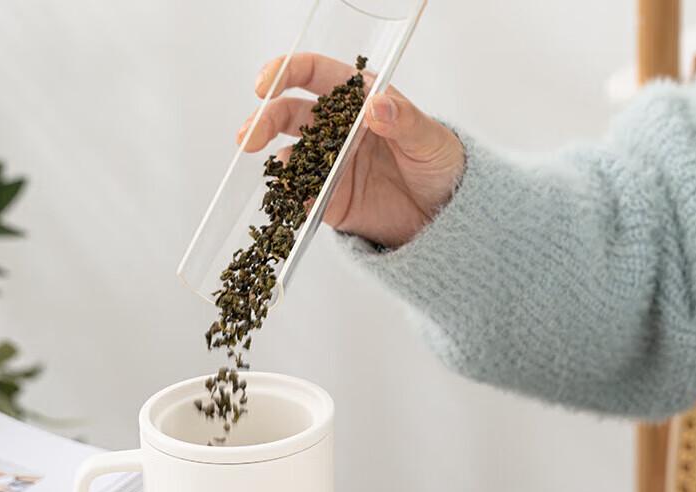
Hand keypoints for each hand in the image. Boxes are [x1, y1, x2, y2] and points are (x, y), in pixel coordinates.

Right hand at [237, 53, 464, 248]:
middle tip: (249, 136)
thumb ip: (404, 120)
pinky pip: (305, 197)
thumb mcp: (430, 139)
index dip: (287, 73)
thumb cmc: (442, 165)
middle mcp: (339, 129)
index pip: (316, 74)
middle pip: (290, 114)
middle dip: (264, 120)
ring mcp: (332, 164)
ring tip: (279, 173)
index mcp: (359, 99)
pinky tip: (295, 200)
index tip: (265, 83)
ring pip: (290, 156)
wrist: (446, 215)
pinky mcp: (331, 200)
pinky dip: (295, 198)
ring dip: (276, 161)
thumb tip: (375, 106)